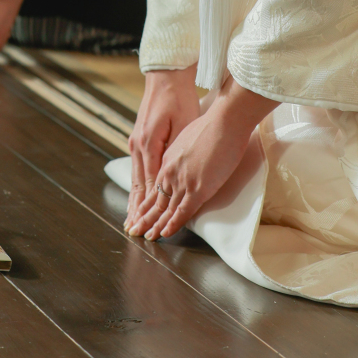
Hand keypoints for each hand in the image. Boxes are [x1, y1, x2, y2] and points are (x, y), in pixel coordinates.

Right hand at [125, 67, 200, 229]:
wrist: (166, 77)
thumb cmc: (179, 98)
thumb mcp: (182, 124)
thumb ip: (177, 151)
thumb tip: (174, 176)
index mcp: (149, 144)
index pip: (150, 183)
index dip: (150, 206)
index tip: (148, 224)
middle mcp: (138, 145)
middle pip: (138, 185)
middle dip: (136, 209)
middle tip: (133, 230)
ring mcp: (137, 142)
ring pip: (136, 178)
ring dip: (135, 200)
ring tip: (131, 219)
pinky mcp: (140, 138)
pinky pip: (139, 168)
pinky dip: (138, 185)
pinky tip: (137, 195)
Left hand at [129, 76, 276, 240]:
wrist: (223, 121)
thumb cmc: (211, 125)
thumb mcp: (187, 136)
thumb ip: (181, 152)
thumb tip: (184, 159)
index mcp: (167, 158)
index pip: (154, 184)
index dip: (145, 199)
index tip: (139, 210)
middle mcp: (169, 171)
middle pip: (154, 199)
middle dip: (143, 216)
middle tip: (134, 229)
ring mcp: (182, 180)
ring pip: (164, 208)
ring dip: (155, 224)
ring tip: (146, 236)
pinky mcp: (197, 188)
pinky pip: (182, 211)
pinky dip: (173, 224)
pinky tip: (165, 233)